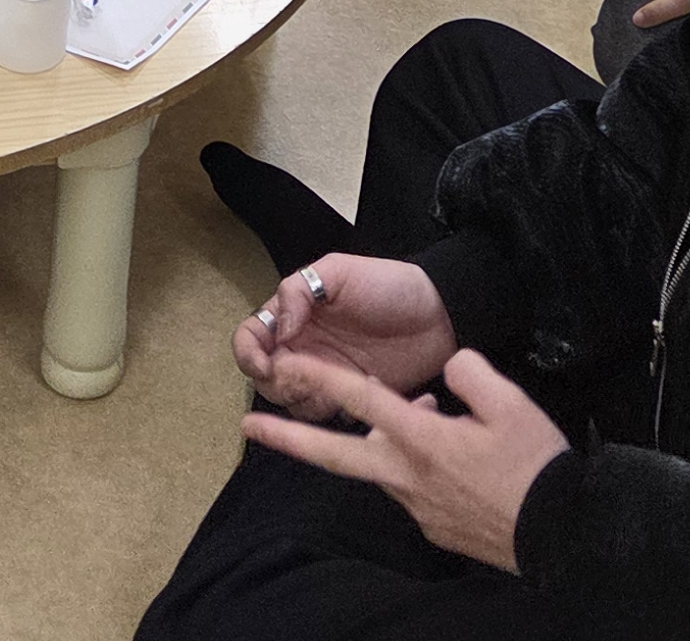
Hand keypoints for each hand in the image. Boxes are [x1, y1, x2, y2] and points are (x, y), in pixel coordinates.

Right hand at [234, 254, 455, 406]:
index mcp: (294, 315)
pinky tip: (362, 389)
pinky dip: (335, 411)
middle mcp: (304, 348)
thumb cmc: (390, 285)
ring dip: (302, 401)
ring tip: (334, 384)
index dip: (247, 353)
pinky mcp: (353, 399)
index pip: (250, 337)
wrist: (441, 314)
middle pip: (264, 378)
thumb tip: (278, 328)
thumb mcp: (340, 271)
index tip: (266, 363)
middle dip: (274, 383)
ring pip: (292, 404)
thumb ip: (299, 290)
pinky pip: (328, 418)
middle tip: (301, 376)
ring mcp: (328, 376)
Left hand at [242, 347, 570, 571]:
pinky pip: (409, 485)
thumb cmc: (535, 464)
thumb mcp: (509, 402)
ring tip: (420, 412)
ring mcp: (416, 506)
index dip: (319, 375)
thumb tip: (445, 369)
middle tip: (249, 428)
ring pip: (379, 466)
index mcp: (420, 439)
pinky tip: (447, 451)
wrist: (561, 532)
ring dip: (379, 441)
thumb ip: (468, 372)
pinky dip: (411, 462)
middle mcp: (406, 475)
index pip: (359, 400)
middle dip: (289, 438)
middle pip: (334, 454)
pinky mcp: (431, 526)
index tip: (283, 364)